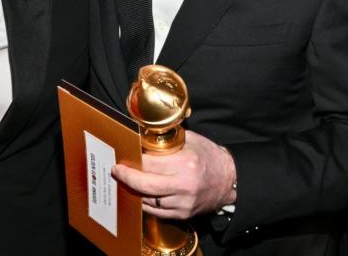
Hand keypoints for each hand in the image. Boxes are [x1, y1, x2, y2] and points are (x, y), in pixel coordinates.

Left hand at [112, 130, 236, 219]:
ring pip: (148, 200)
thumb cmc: (209, 156)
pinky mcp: (183, 214)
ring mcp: (183, 202)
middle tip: (117, 171)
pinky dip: (145, 202)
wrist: (230, 180)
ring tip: (126, 180)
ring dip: (134, 191)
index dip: (133, 160)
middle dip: (127, 178)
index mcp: (184, 164)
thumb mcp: (191, 140)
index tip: (123, 156)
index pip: (149, 164)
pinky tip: (140, 193)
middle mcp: (183, 186)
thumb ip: (168, 138)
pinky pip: (157, 211)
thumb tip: (144, 133)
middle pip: (145, 186)